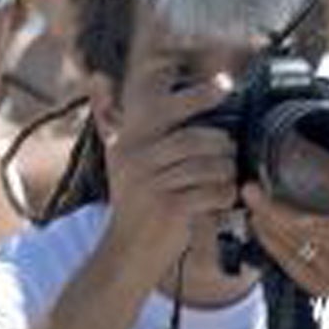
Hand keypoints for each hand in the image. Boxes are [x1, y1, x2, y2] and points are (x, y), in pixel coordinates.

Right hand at [99, 79, 240, 275]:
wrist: (127, 251)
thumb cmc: (135, 203)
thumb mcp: (119, 159)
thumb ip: (111, 119)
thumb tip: (98, 76)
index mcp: (127, 139)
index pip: (163, 106)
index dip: (198, 93)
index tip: (225, 83)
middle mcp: (136, 156)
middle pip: (194, 138)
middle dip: (221, 144)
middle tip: (230, 151)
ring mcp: (152, 182)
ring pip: (207, 165)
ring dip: (226, 172)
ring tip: (228, 178)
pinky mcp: (170, 207)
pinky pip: (212, 192)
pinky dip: (225, 195)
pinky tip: (225, 199)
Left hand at [243, 156, 328, 300]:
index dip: (296, 213)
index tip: (271, 193)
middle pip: (304, 233)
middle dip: (272, 211)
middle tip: (251, 190)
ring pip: (294, 248)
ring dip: (268, 226)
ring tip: (254, 204)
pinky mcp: (321, 287)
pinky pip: (290, 265)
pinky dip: (271, 245)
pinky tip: (260, 226)